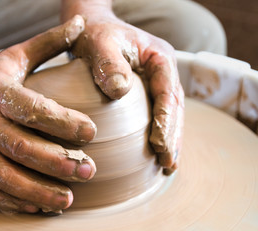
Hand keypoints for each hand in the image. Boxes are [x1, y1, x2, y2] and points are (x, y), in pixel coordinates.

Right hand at [0, 15, 96, 213]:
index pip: (30, 108)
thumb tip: (80, 25)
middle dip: (56, 162)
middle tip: (88, 170)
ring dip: (37, 190)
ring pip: (4, 176)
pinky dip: (14, 202)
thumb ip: (49, 43)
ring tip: (68, 199)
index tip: (92, 132)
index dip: (61, 121)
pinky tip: (39, 208)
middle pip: (19, 147)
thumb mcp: (16, 56)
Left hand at [70, 14, 183, 173]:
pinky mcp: (146, 90)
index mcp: (159, 58)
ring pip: (170, 113)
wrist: (94, 27)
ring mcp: (157, 81)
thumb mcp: (100, 43)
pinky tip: (156, 151)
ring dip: (171, 139)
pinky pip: (158, 112)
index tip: (160, 145)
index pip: (168, 93)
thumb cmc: (96, 33)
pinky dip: (160, 133)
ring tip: (168, 164)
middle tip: (168, 164)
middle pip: (175, 107)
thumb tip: (120, 90)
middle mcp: (163, 70)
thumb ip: (109, 63)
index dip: (166, 122)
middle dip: (173, 137)